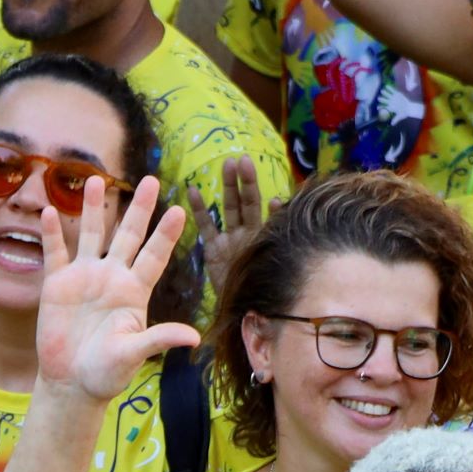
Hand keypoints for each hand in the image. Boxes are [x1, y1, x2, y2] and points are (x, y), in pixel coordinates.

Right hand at [35, 177, 201, 400]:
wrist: (72, 383)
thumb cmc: (108, 373)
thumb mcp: (134, 354)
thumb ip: (159, 339)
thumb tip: (194, 338)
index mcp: (134, 292)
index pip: (154, 257)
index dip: (165, 235)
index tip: (179, 210)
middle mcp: (112, 278)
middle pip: (127, 236)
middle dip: (138, 209)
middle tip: (150, 179)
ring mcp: (84, 278)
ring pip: (92, 235)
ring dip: (95, 209)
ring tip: (97, 180)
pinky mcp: (57, 285)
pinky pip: (55, 253)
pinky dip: (53, 233)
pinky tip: (52, 211)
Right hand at [186, 157, 271, 302]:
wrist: (244, 311)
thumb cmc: (261, 289)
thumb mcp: (271, 261)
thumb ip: (275, 231)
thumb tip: (279, 203)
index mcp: (263, 237)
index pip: (267, 213)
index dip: (272, 204)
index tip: (270, 189)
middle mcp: (248, 234)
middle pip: (247, 203)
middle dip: (245, 182)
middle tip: (243, 159)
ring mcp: (231, 239)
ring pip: (229, 208)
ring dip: (228, 187)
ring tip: (227, 164)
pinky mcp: (214, 249)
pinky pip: (206, 226)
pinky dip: (200, 210)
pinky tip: (193, 190)